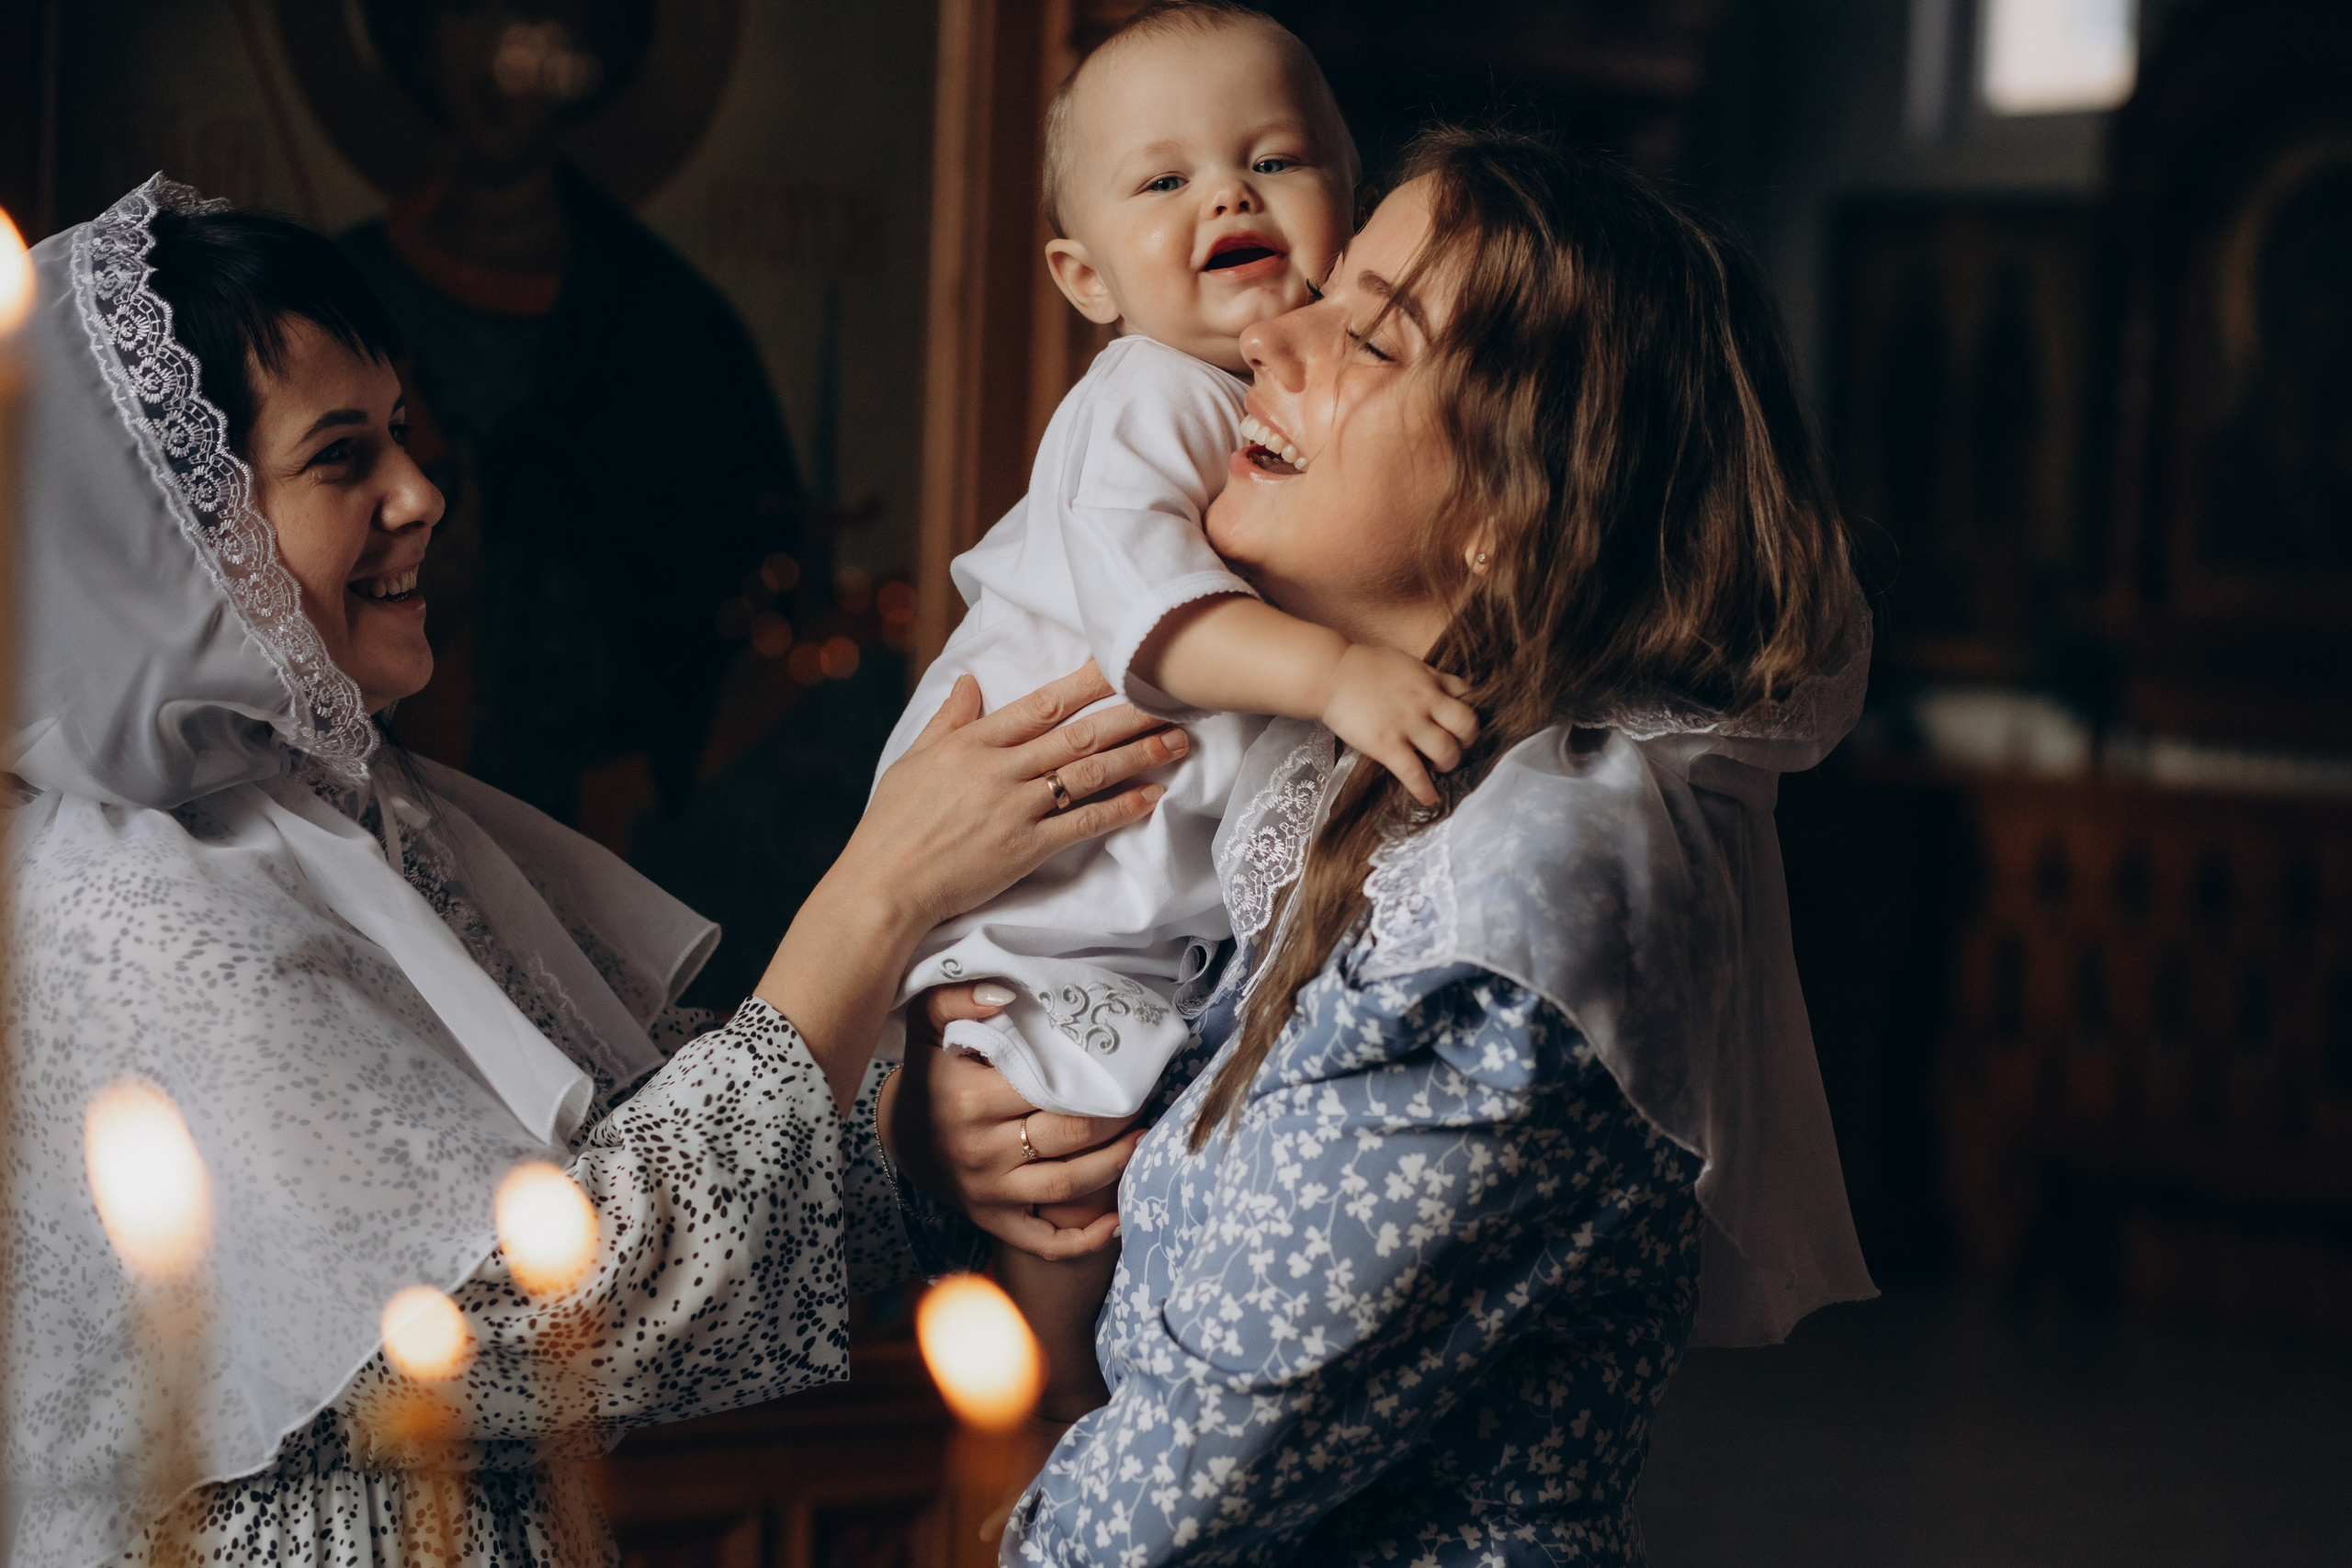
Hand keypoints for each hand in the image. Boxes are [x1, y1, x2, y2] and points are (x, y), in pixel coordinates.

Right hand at [850, 663, 1187, 931]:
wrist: (883, 885)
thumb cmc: (892, 825)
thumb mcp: (913, 759)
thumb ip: (948, 719)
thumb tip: (968, 680)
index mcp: (972, 744)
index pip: (1040, 704)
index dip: (1085, 682)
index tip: (1120, 663)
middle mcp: (999, 770)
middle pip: (1077, 734)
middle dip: (1129, 715)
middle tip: (1171, 699)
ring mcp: (1015, 809)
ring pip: (1088, 773)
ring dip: (1137, 756)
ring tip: (1175, 742)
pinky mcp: (1025, 848)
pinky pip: (1083, 823)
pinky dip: (1120, 808)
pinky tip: (1151, 796)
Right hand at [879, 984, 1142, 1259]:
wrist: (901, 1133)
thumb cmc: (930, 1072)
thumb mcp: (929, 1025)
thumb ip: (957, 997)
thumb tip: (1005, 992)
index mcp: (969, 1099)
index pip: (1051, 1086)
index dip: (1096, 1077)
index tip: (1125, 1066)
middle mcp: (980, 1149)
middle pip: (1070, 1133)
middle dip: (1117, 1117)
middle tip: (1143, 1098)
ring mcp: (988, 1191)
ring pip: (1069, 1184)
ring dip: (1116, 1164)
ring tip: (1143, 1140)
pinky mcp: (992, 1220)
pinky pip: (1045, 1242)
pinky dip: (1086, 1240)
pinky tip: (1117, 1221)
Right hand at [1317, 643, 1479, 805]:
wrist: (1329, 674)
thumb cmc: (1362, 666)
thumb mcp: (1404, 662)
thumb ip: (1425, 677)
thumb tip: (1437, 690)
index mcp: (1430, 680)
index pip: (1467, 695)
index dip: (1468, 710)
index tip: (1460, 723)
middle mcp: (1425, 702)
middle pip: (1467, 725)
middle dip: (1467, 740)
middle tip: (1455, 746)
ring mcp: (1407, 725)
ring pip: (1447, 751)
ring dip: (1448, 763)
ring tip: (1437, 767)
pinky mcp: (1387, 745)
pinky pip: (1415, 773)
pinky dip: (1426, 790)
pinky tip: (1429, 799)